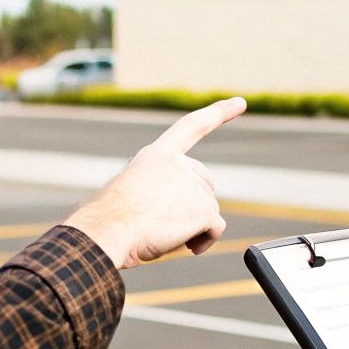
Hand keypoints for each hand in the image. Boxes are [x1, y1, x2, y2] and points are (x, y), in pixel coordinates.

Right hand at [64, 97, 245, 269]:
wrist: (107, 232)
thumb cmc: (110, 220)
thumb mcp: (130, 191)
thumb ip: (158, 188)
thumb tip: (177, 208)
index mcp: (157, 155)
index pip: (193, 126)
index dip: (219, 113)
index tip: (241, 103)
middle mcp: (178, 163)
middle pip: (204, 185)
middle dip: (194, 206)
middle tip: (163, 222)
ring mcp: (193, 184)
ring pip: (207, 211)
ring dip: (191, 227)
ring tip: (160, 232)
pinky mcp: (204, 207)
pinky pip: (215, 228)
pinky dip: (204, 240)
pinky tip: (186, 245)